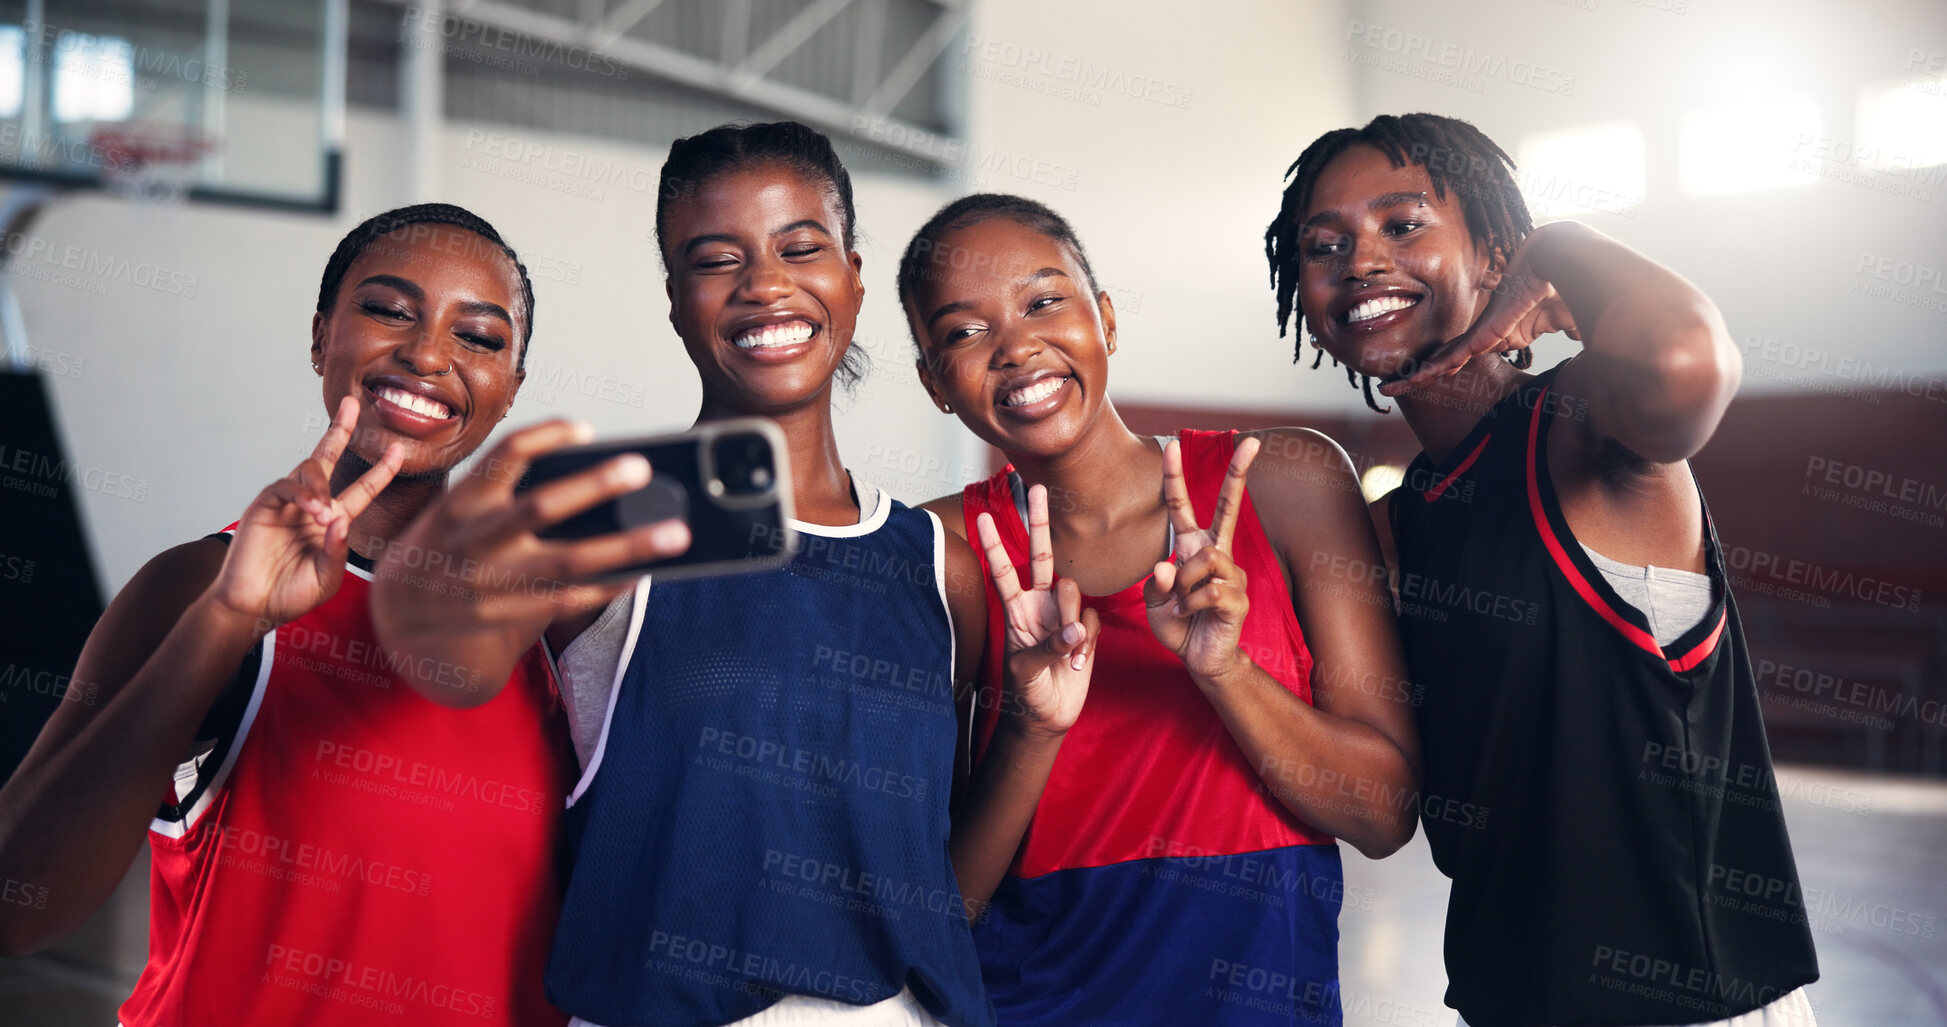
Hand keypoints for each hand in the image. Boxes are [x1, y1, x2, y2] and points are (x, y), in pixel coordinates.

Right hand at [208, 395, 402, 627]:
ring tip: (324, 513)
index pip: (362, 489)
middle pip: (328, 457)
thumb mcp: (326, 578)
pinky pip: (285, 486)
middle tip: (353, 403)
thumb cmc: (290, 594)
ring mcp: (288, 502)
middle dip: (340, 429)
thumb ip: (338, 552)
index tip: (399, 451)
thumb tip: (340, 519)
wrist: (253, 606)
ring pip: (308, 470)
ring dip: (321, 486)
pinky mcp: (265, 505)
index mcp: (333, 520)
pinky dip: (302, 494)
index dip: (381, 471)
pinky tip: (312, 510)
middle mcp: (312, 505)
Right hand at [370, 420, 691, 656]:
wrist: (399, 611)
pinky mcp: (509, 613)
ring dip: (628, 548)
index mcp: (463, 499)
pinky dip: (611, 584)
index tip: (587, 428)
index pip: (504, 455)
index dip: (546, 436)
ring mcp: (493, 580)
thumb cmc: (447, 541)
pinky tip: (643, 571)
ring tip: (676, 534)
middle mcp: (476, 537)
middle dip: (594, 485)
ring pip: (569, 562)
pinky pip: (570, 599)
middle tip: (642, 469)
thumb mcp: (459, 506)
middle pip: (541, 506)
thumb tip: (596, 481)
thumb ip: (509, 491)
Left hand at [974, 483, 1099, 737]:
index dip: (993, 544)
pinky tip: (1078, 661)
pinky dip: (1087, 641)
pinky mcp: (1085, 628)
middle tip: (1037, 487)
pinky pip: (1093, 618)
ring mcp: (1062, 614)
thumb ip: (1050, 647)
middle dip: (1039, 521)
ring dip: (1070, 619)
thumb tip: (1077, 628)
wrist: (1048, 716)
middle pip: (1042, 555)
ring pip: (1072, 590)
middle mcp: (1038, 604)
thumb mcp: (1026, 672)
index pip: (1003, 570)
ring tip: (1066, 651)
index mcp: (1015, 610)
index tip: (981, 516)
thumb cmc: (1026, 693)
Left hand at [1145, 437, 1258, 681]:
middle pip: (1228, 509)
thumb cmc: (1179, 626)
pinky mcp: (1238, 597)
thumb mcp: (1155, 604)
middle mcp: (1217, 554)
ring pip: (1205, 557)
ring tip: (1181, 604)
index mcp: (1193, 548)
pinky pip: (1209, 589)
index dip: (1176, 477)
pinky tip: (1189, 615)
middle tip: (1253, 441)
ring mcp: (1232, 574)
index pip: (1183, 507)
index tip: (1174, 444)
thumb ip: (1156, 584)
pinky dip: (1190, 604)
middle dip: (1238, 474)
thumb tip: (1166, 566)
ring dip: (1185, 582)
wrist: (1201, 659)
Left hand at [1380, 232, 1580, 396]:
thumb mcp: (1554, 322)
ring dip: (1416, 377)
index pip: (1462, 355)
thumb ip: (1555, 333)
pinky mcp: (1486, 334)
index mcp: (1495, 334)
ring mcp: (1482, 334)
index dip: (1443, 366)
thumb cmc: (1558, 287)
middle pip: (1444, 359)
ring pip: (1441, 361)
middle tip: (1392, 385)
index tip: (1426, 377)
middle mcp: (1483, 334)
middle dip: (1419, 374)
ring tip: (1390, 388)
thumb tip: (1570, 338)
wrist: (1555, 261)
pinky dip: (1434, 370)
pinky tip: (1414, 381)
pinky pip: (1454, 357)